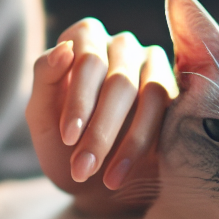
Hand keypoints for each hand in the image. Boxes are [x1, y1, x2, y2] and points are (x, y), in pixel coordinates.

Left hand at [26, 18, 176, 214]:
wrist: (92, 181)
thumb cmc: (62, 141)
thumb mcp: (42, 115)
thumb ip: (44, 78)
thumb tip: (63, 50)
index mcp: (86, 37)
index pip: (88, 60)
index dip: (79, 100)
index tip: (68, 138)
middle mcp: (122, 44)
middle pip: (120, 81)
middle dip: (100, 131)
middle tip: (83, 169)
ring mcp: (153, 64)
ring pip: (151, 95)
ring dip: (127, 143)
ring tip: (105, 180)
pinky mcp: (176, 91)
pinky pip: (170, 112)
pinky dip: (144, 145)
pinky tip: (122, 173)